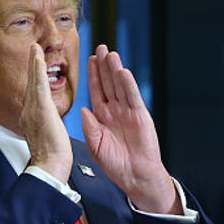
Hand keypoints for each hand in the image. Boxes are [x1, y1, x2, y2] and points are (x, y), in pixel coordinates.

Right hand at [20, 43, 72, 182]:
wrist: (48, 168)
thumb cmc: (51, 159)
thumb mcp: (46, 138)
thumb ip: (45, 126)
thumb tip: (46, 122)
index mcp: (32, 118)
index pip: (34, 94)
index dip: (34, 78)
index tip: (35, 66)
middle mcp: (29, 112)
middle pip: (30, 84)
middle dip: (32, 65)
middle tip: (33, 49)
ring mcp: (33, 110)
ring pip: (33, 82)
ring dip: (34, 63)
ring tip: (35, 48)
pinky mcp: (41, 110)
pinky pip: (39, 86)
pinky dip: (38, 70)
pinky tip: (38, 58)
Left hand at [81, 45, 178, 213]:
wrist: (134, 176)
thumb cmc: (114, 163)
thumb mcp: (95, 145)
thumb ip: (89, 127)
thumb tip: (83, 109)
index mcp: (101, 116)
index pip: (96, 91)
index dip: (93, 76)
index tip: (89, 60)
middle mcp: (114, 110)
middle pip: (108, 83)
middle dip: (104, 66)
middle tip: (100, 48)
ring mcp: (128, 112)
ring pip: (120, 86)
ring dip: (115, 70)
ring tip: (111, 54)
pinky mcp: (140, 116)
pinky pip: (133, 97)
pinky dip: (128, 85)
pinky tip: (123, 73)